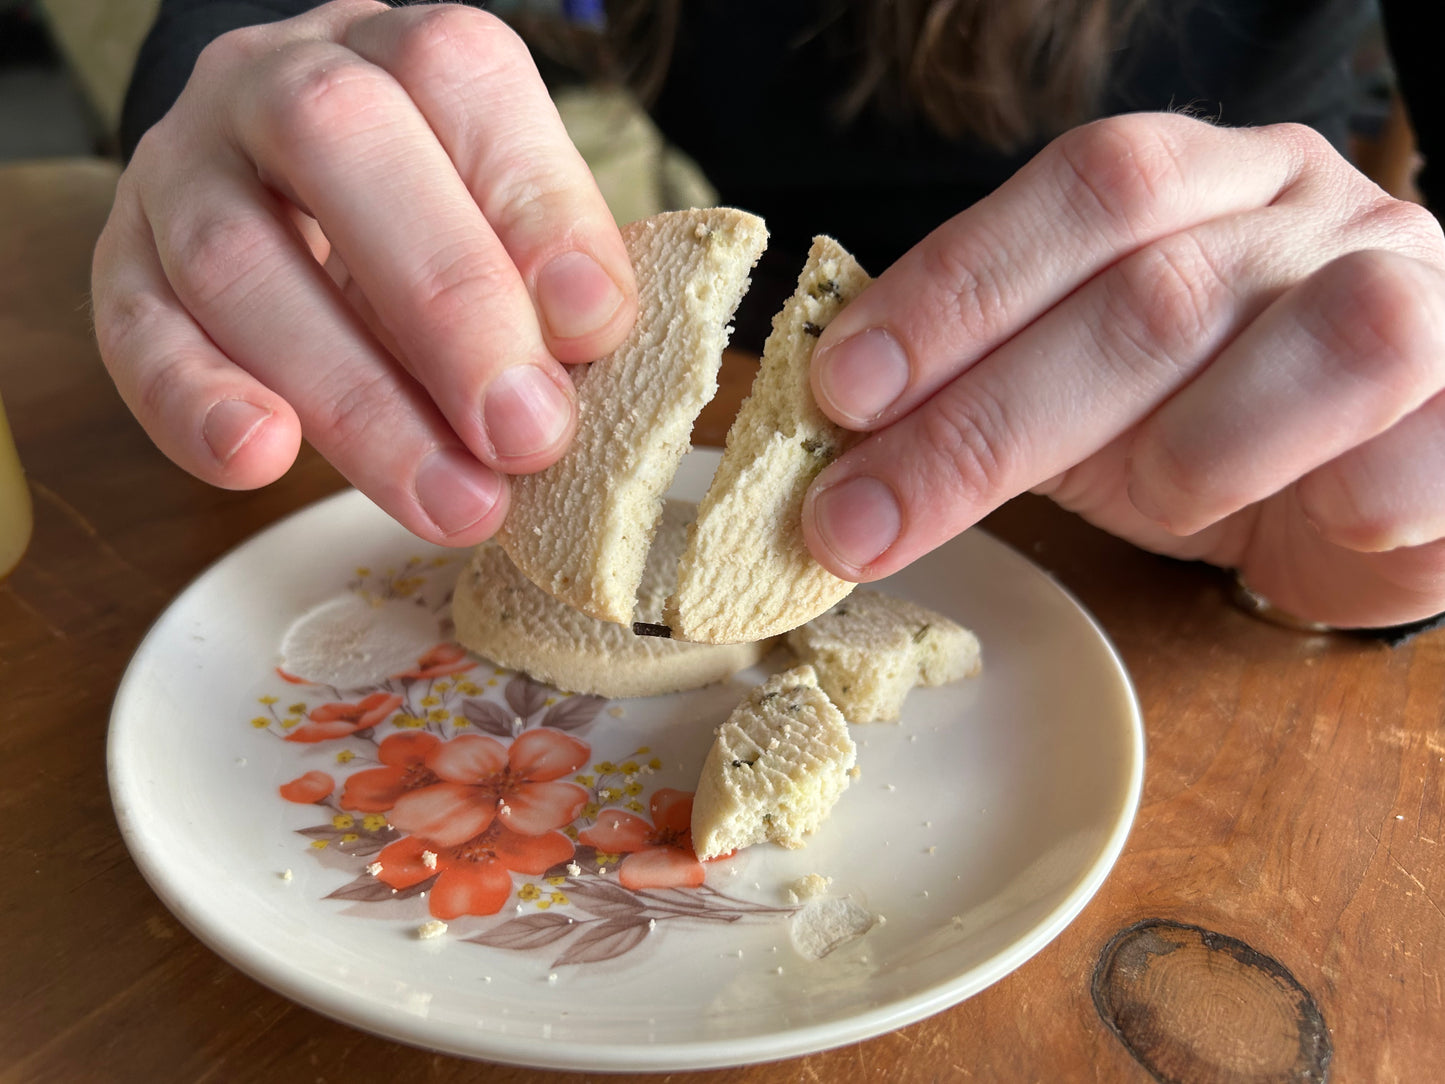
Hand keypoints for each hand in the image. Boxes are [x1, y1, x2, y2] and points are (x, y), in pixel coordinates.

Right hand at [92, 0, 635, 543]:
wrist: (284, 190)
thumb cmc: (432, 217)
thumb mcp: (506, 223)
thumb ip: (545, 275)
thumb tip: (582, 356)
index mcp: (403, 56)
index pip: (462, 80)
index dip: (534, 208)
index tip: (593, 332)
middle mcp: (278, 83)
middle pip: (340, 145)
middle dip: (448, 304)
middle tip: (526, 435)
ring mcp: (182, 166)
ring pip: (236, 257)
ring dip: (355, 399)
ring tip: (452, 502)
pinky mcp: (120, 262)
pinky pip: (136, 331)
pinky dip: (197, 402)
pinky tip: (261, 460)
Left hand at [803, 112, 1444, 626]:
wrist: (1375, 476)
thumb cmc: (1204, 418)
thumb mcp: (1073, 389)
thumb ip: (978, 385)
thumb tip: (837, 438)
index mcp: (1202, 179)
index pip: (1083, 190)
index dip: (957, 288)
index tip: (841, 389)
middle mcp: (1309, 213)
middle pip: (1152, 293)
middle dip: (983, 426)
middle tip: (859, 519)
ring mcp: (1418, 292)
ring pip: (1322, 346)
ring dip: (1188, 459)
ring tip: (1152, 501)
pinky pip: (1410, 460)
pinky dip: (1326, 510)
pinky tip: (1286, 527)